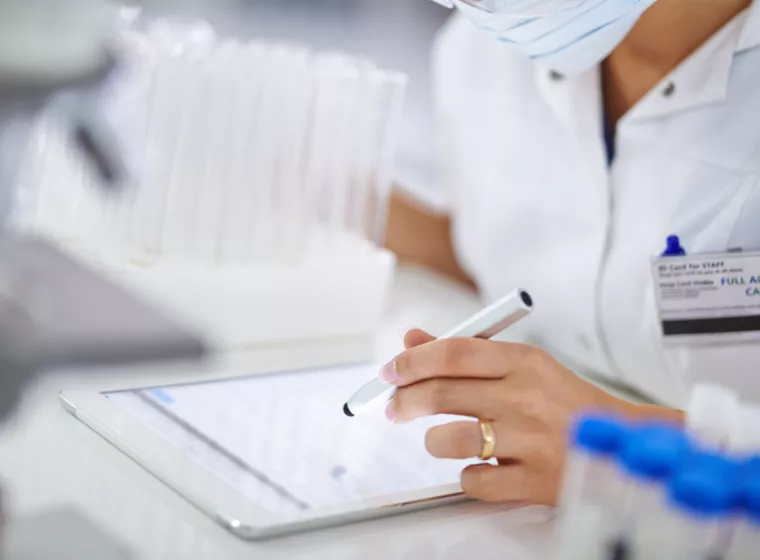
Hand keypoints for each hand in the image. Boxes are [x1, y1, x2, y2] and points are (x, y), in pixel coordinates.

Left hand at [383, 330, 636, 505]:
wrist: (623, 443)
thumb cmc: (564, 402)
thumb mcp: (523, 366)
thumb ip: (466, 352)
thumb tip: (412, 341)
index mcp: (526, 361)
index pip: (454, 352)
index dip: (412, 361)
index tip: (390, 371)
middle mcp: (526, 397)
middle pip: (442, 392)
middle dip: (404, 400)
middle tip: (393, 407)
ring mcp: (531, 441)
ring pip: (450, 439)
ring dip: (433, 440)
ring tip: (441, 439)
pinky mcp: (534, 481)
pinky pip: (474, 481)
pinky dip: (468, 476)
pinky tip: (482, 466)